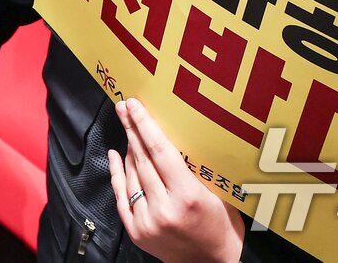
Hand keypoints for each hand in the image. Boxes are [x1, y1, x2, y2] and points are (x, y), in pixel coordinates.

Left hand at [108, 98, 244, 262]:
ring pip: (131, 175)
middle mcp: (164, 208)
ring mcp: (147, 221)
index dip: (145, 125)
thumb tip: (176, 135)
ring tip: (129, 129)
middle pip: (142, 159)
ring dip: (128, 149)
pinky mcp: (137, 232)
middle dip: (132, 129)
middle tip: (124, 107)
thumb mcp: (219, 193)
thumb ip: (198, 169)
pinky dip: (117, 174)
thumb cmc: (222, 227)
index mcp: (187, 196)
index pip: (160, 151)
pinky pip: (121, 196)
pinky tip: (115, 155)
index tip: (134, 105)